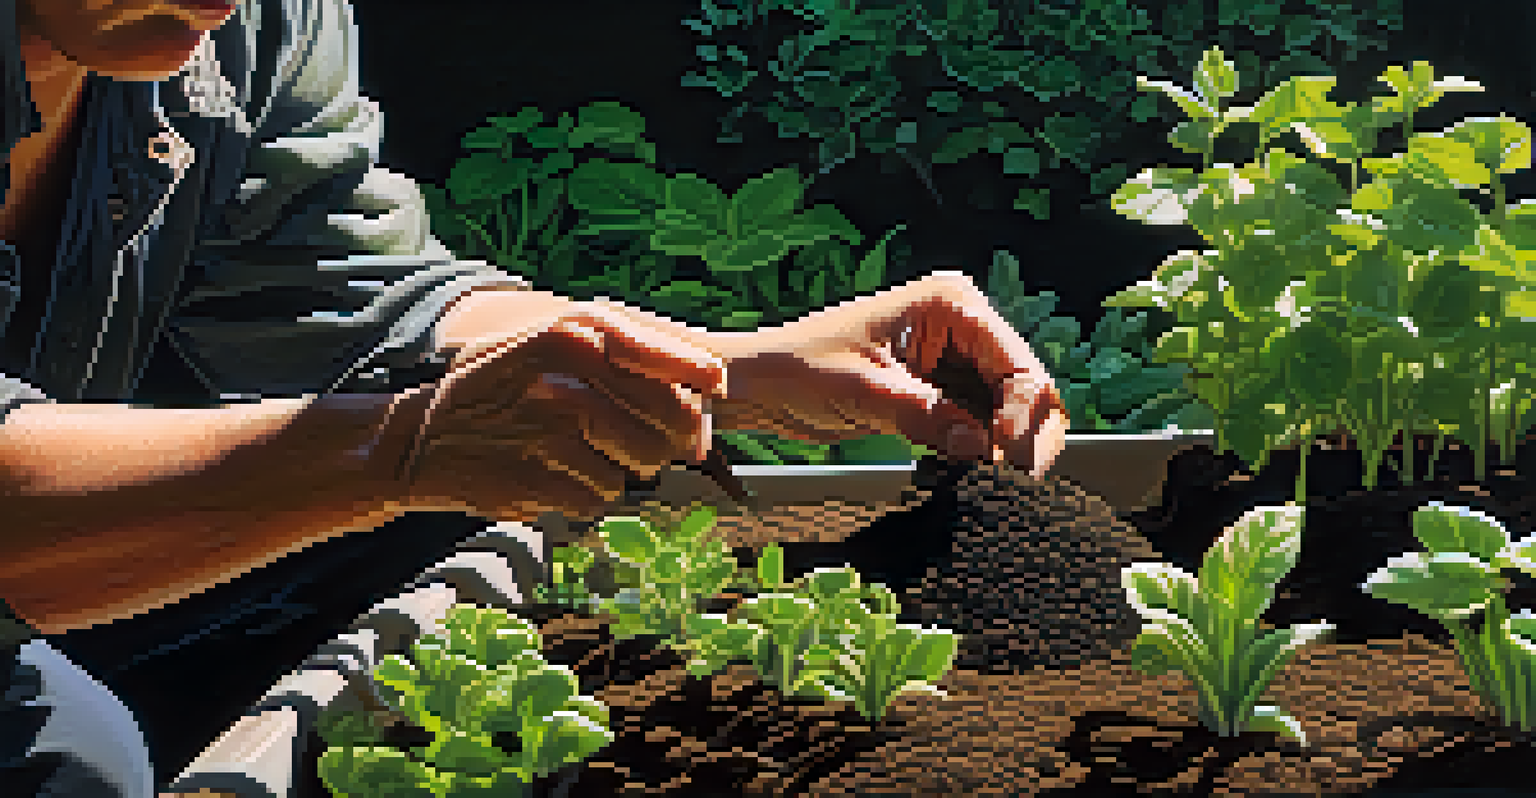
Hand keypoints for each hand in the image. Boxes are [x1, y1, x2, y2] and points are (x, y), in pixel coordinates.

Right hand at [374, 299, 726, 521]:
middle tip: (648, 442)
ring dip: (621, 470)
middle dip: (669, 439)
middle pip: (668, 422)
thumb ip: (621, 350)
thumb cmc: (496, 389)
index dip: (699, 380)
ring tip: (577, 453)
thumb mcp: (546, 343)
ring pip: (637, 468)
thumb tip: (711, 382)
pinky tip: (552, 477)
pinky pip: (599, 500)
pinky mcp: (538, 482)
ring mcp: (551, 433)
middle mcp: (566, 378)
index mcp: (571, 332)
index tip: (714, 390)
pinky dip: (585, 497)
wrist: (413, 441)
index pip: (670, 360)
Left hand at [713, 271, 1068, 477]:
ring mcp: (957, 361)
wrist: (760, 386)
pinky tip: (971, 474)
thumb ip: (925, 414)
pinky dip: (984, 453)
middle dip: (1025, 436)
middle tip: (1011, 481)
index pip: (1017, 364)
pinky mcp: (944, 393)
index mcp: (951, 304)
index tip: (1003, 459)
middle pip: (1028, 388)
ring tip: (991, 482)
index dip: (1021, 415)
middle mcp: (965, 327)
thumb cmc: (798, 369)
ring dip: (1007, 449)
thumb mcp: (864, 390)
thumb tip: (979, 445)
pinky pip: (984, 426)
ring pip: (1013, 413)